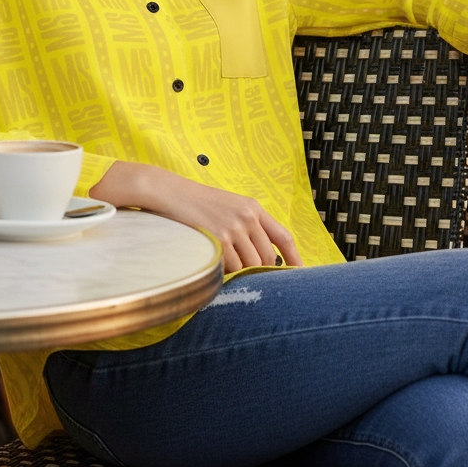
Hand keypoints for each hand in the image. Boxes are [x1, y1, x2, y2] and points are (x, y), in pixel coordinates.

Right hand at [90, 161, 303, 272]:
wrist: (167, 192)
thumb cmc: (195, 203)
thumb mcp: (227, 206)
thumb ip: (246, 225)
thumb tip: (261, 258)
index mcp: (253, 208)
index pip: (284, 236)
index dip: (294, 258)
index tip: (300, 274)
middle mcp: (248, 217)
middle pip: (267, 258)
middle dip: (258, 270)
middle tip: (244, 274)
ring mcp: (234, 228)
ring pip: (249, 265)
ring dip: (239, 271)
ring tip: (222, 264)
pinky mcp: (219, 238)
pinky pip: (231, 267)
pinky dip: (225, 272)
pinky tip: (213, 264)